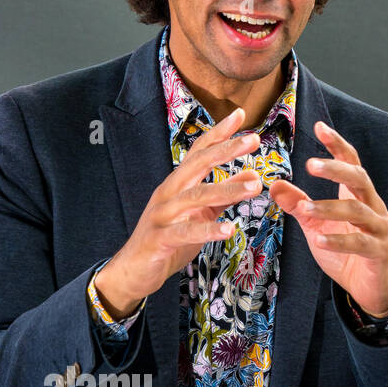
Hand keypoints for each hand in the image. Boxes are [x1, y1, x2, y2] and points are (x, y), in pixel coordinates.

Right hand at [94, 105, 262, 316]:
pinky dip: (209, 229)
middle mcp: (168, 193)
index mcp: (177, 184)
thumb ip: (222, 195)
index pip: (199, 151)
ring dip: (227, 190)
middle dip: (226, 150)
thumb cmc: (167, 241)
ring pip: (195, 196)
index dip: (219, 133)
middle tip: (253, 140)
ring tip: (254, 187)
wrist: (133, 271)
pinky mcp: (159, 238)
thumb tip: (250, 177)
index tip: (241, 115)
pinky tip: (229, 230)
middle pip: (197, 164)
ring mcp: (162, 214)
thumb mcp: (199, 214)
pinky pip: (186, 231)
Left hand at [267, 121, 387, 316]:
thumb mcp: (316, 225)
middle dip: (335, 170)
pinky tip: (318, 239)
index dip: (337, 144)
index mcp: (358, 196)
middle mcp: (372, 206)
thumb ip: (299, 205)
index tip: (318, 126)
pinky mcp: (377, 252)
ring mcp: (378, 229)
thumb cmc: (344, 251)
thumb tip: (274, 184)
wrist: (369, 287)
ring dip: (330, 207)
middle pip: (359, 179)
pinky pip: (359, 243)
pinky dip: (339, 241)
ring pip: (357, 211)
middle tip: (310, 164)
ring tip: (305, 208)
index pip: (351, 162)